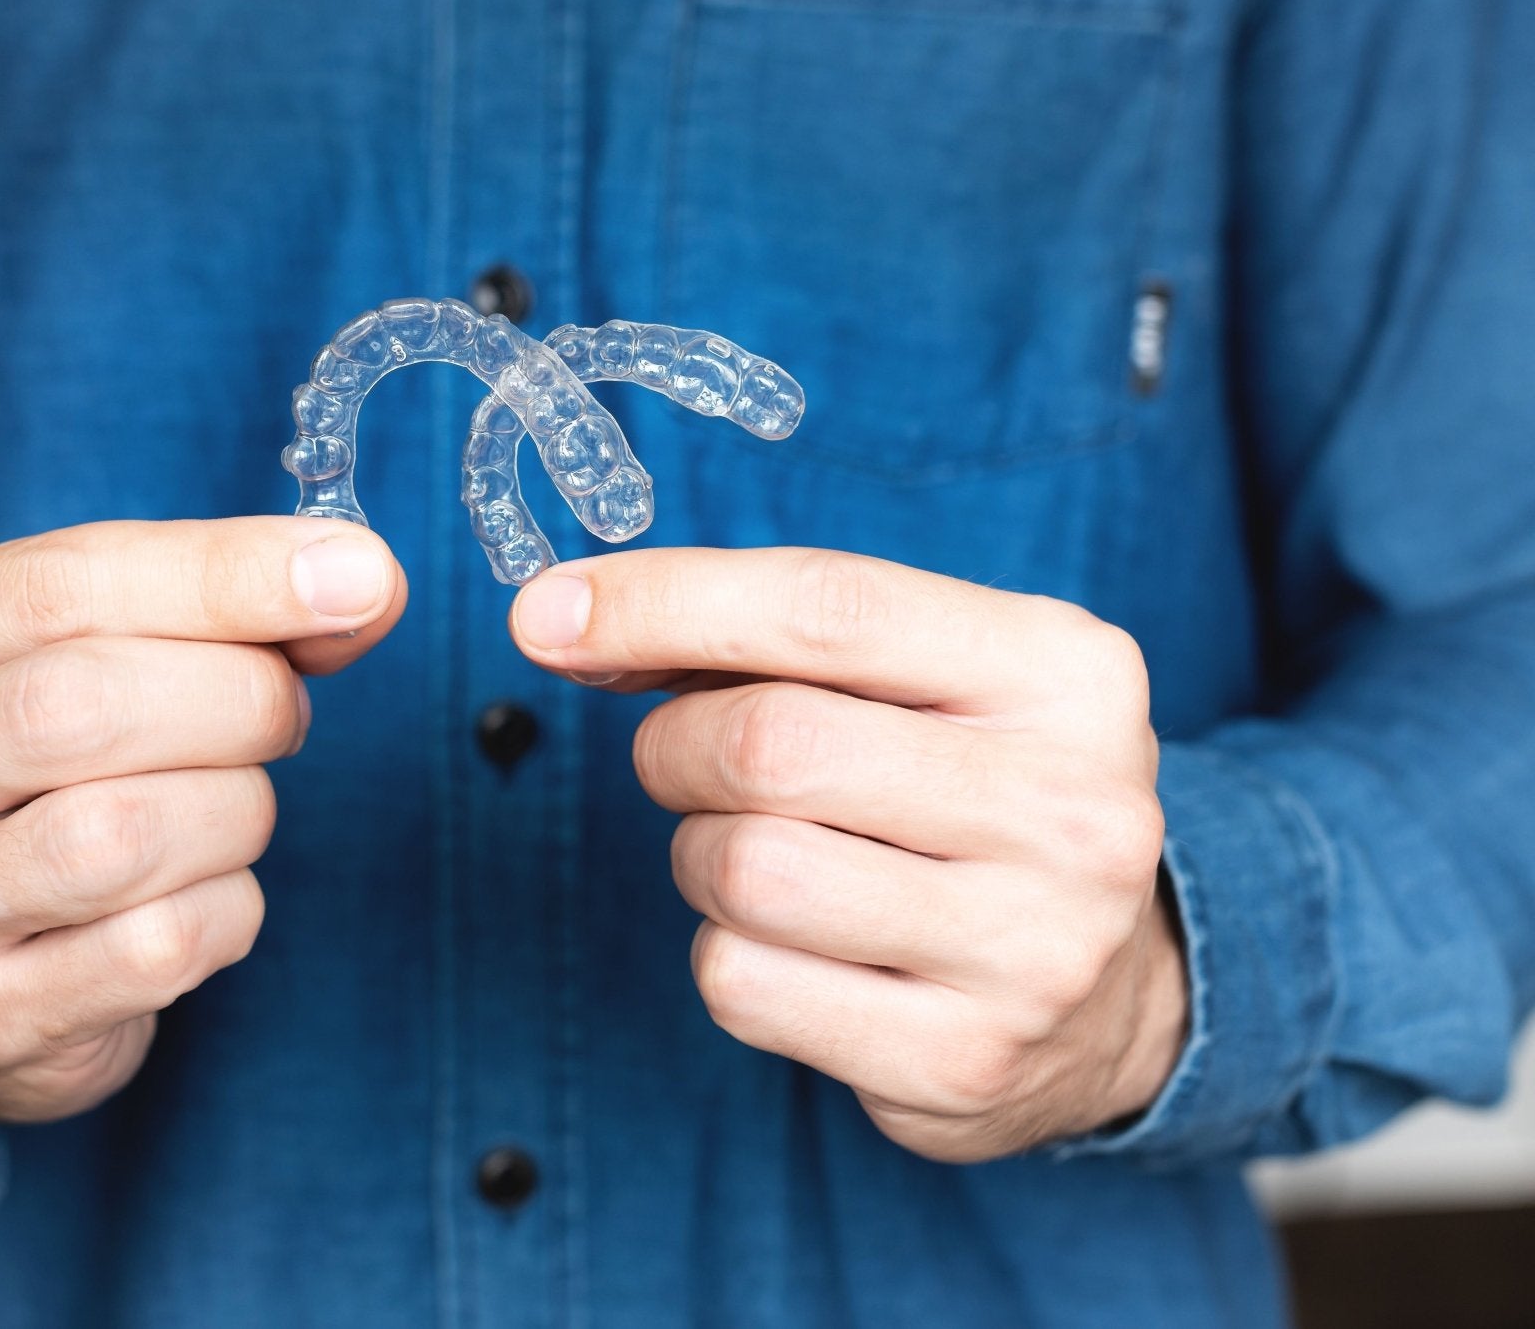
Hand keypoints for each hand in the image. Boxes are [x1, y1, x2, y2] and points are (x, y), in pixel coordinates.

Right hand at [0, 517, 404, 1120]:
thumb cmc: (43, 777)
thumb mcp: (95, 656)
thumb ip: (216, 609)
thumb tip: (359, 584)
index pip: (60, 584)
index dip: (227, 574)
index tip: (362, 574)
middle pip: (82, 704)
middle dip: (238, 697)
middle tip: (286, 710)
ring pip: (123, 835)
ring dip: (236, 808)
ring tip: (233, 805)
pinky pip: (162, 946)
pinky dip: (227, 909)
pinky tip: (203, 895)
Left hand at [509, 547, 1184, 1161]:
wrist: (1114, 992)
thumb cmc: (967, 797)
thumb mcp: (924, 680)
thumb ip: (766, 635)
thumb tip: (569, 619)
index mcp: (1065, 671)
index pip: (829, 607)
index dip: (664, 601)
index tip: (545, 613)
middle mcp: (1072, 806)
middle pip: (768, 746)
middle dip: (677, 747)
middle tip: (689, 761)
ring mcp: (1030, 946)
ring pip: (743, 871)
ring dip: (700, 855)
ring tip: (759, 854)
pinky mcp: (964, 1058)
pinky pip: (742, 983)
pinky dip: (726, 952)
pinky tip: (798, 945)